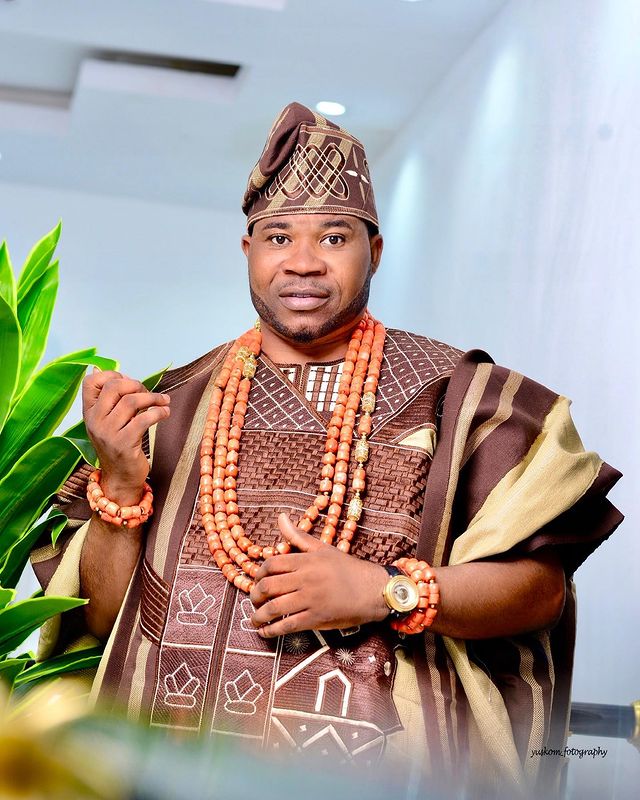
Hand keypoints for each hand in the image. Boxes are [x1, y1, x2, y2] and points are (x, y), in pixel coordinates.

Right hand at [82, 369, 170, 504]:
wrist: (120, 477)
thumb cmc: (119, 445)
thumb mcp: (109, 421)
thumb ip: (111, 399)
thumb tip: (110, 371)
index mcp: (88, 412)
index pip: (90, 382)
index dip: (112, 375)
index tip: (130, 382)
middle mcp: (94, 421)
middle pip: (115, 387)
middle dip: (137, 385)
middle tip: (150, 394)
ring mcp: (107, 432)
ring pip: (132, 401)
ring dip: (153, 398)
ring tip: (164, 401)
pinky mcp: (124, 443)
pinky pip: (144, 418)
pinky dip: (159, 411)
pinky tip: (165, 412)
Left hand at [249, 513, 389, 637]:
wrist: (373, 589)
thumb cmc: (348, 569)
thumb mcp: (323, 548)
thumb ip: (299, 536)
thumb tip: (281, 517)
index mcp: (306, 560)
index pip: (272, 564)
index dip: (259, 574)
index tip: (258, 581)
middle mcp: (306, 578)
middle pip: (268, 586)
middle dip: (255, 596)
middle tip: (254, 601)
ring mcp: (310, 599)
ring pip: (274, 608)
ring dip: (259, 615)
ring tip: (255, 619)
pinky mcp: (317, 618)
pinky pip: (288, 625)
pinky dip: (272, 630)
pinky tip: (265, 632)